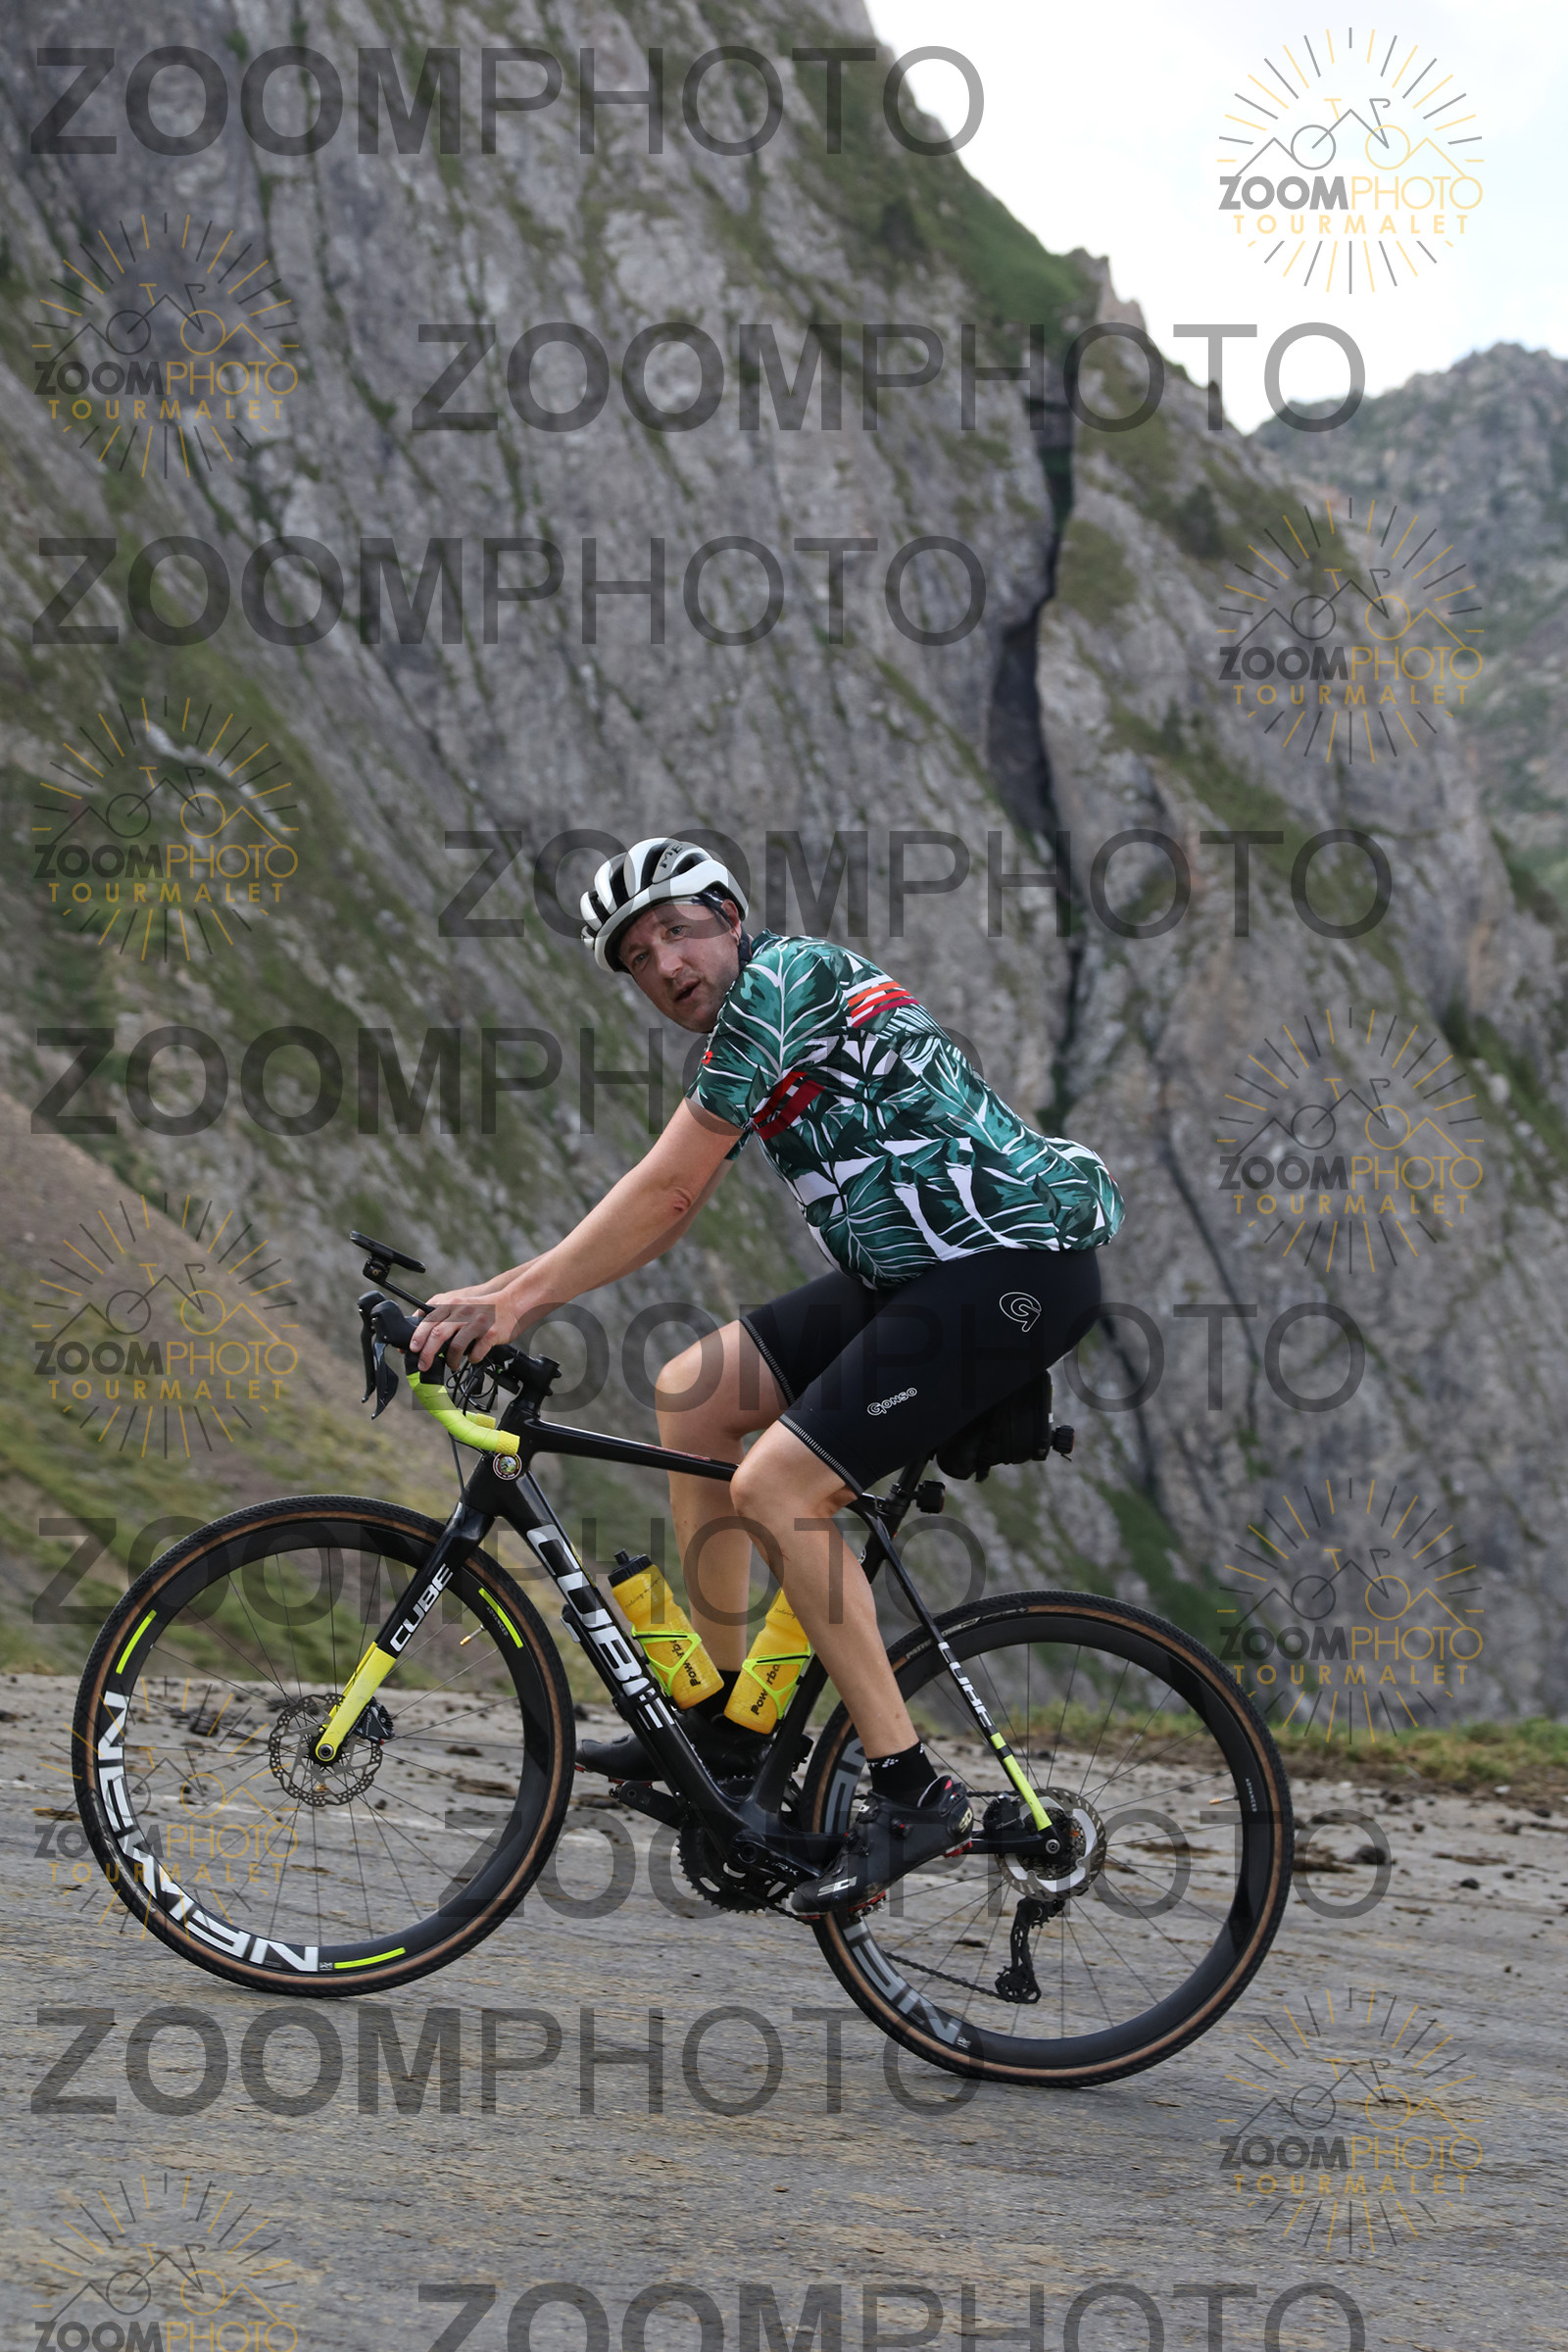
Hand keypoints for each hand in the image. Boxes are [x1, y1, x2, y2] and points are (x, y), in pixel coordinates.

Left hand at [410, 1280, 526, 1372]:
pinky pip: (476, 1353)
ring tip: (452, 1365)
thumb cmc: (483, 1309)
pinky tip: (473, 1358)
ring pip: (455, 1346)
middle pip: (437, 1334)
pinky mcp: (490, 1333)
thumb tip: (422, 1338)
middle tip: (423, 1365)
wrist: (513, 1303)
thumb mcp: (460, 1307)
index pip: (427, 1320)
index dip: (416, 1337)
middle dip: (427, 1353)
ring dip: (451, 1361)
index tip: (410, 1350)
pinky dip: (472, 1359)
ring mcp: (476, 1322)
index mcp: (451, 1305)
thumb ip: (443, 1317)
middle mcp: (462, 1312)